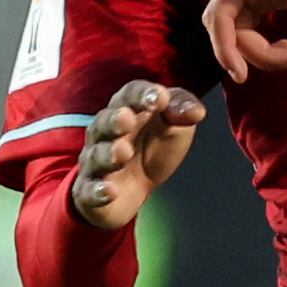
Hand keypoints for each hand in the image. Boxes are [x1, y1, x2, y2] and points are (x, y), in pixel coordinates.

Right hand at [66, 79, 205, 231]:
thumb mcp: (175, 127)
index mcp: (126, 109)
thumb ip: (182, 112)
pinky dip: (97, 191)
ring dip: (108, 153)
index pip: (130, 94)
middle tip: (127, 118)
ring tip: (123, 152)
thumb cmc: (154, 147)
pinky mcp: (91, 191)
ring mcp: (95, 162)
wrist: (133, 189)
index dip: (143, 94)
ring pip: (96, 155)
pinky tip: (109, 191)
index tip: (161, 97)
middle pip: (105, 122)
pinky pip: (90, 191)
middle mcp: (105, 133)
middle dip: (115, 120)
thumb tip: (196, 111)